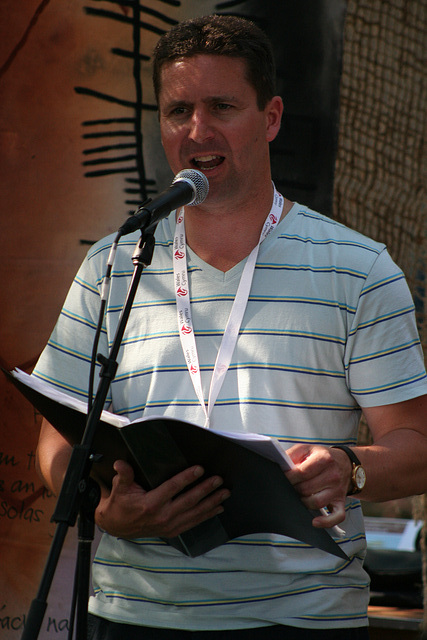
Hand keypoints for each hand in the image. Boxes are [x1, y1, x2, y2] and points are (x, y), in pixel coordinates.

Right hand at [94, 460, 229, 538]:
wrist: (118, 527)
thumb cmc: (120, 504)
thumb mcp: (120, 488)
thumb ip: (124, 475)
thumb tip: (120, 463)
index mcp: (150, 504)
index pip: (172, 488)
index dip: (187, 478)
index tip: (200, 469)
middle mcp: (162, 516)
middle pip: (189, 501)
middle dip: (206, 489)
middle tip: (219, 480)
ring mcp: (169, 525)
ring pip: (195, 513)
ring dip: (212, 502)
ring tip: (225, 493)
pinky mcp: (173, 530)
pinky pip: (193, 522)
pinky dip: (207, 515)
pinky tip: (218, 508)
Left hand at [284, 444, 351, 527]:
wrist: (346, 463)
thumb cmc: (322, 456)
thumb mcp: (307, 449)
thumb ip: (292, 454)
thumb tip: (280, 466)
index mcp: (324, 459)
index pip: (302, 472)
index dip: (289, 478)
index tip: (281, 479)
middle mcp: (332, 475)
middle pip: (307, 489)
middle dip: (294, 490)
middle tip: (289, 488)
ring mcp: (337, 490)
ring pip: (317, 503)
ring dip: (304, 503)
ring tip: (298, 497)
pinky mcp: (341, 502)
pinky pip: (337, 516)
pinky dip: (326, 522)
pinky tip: (315, 522)